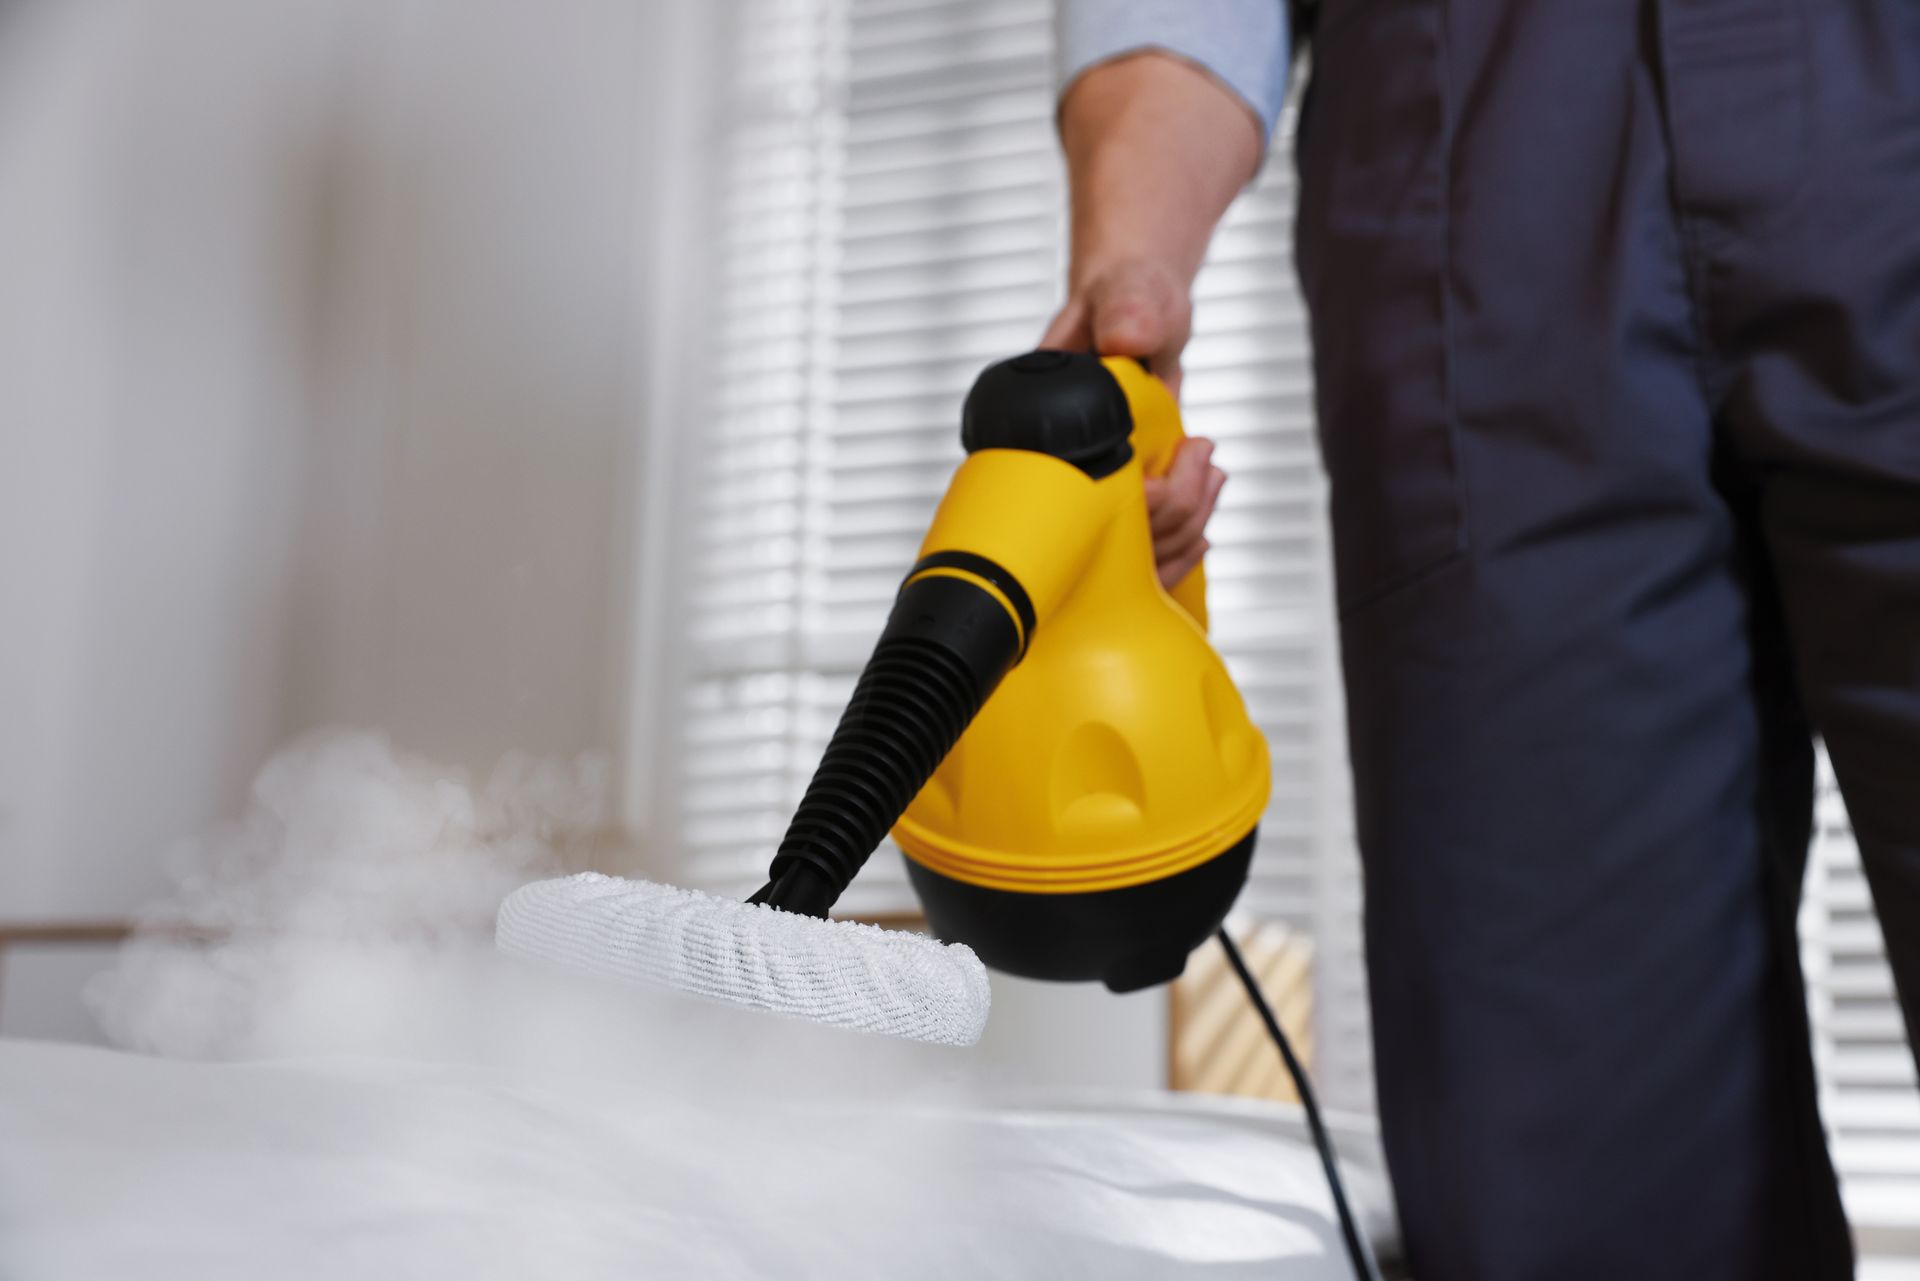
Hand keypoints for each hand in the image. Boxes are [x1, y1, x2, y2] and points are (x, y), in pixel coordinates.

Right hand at [1039, 259, 1224, 587]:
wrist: (1139, 304)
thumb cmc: (1127, 294)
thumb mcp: (1127, 292)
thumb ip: (1124, 310)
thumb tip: (1125, 340)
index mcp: (1047, 418)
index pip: (1075, 493)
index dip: (1133, 496)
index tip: (1179, 459)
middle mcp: (1069, 456)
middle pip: (1111, 530)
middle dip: (1174, 508)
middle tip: (1204, 460)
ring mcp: (1099, 473)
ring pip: (1134, 539)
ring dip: (1186, 518)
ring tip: (1212, 476)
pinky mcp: (1128, 479)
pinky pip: (1150, 529)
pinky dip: (1187, 522)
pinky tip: (1206, 492)